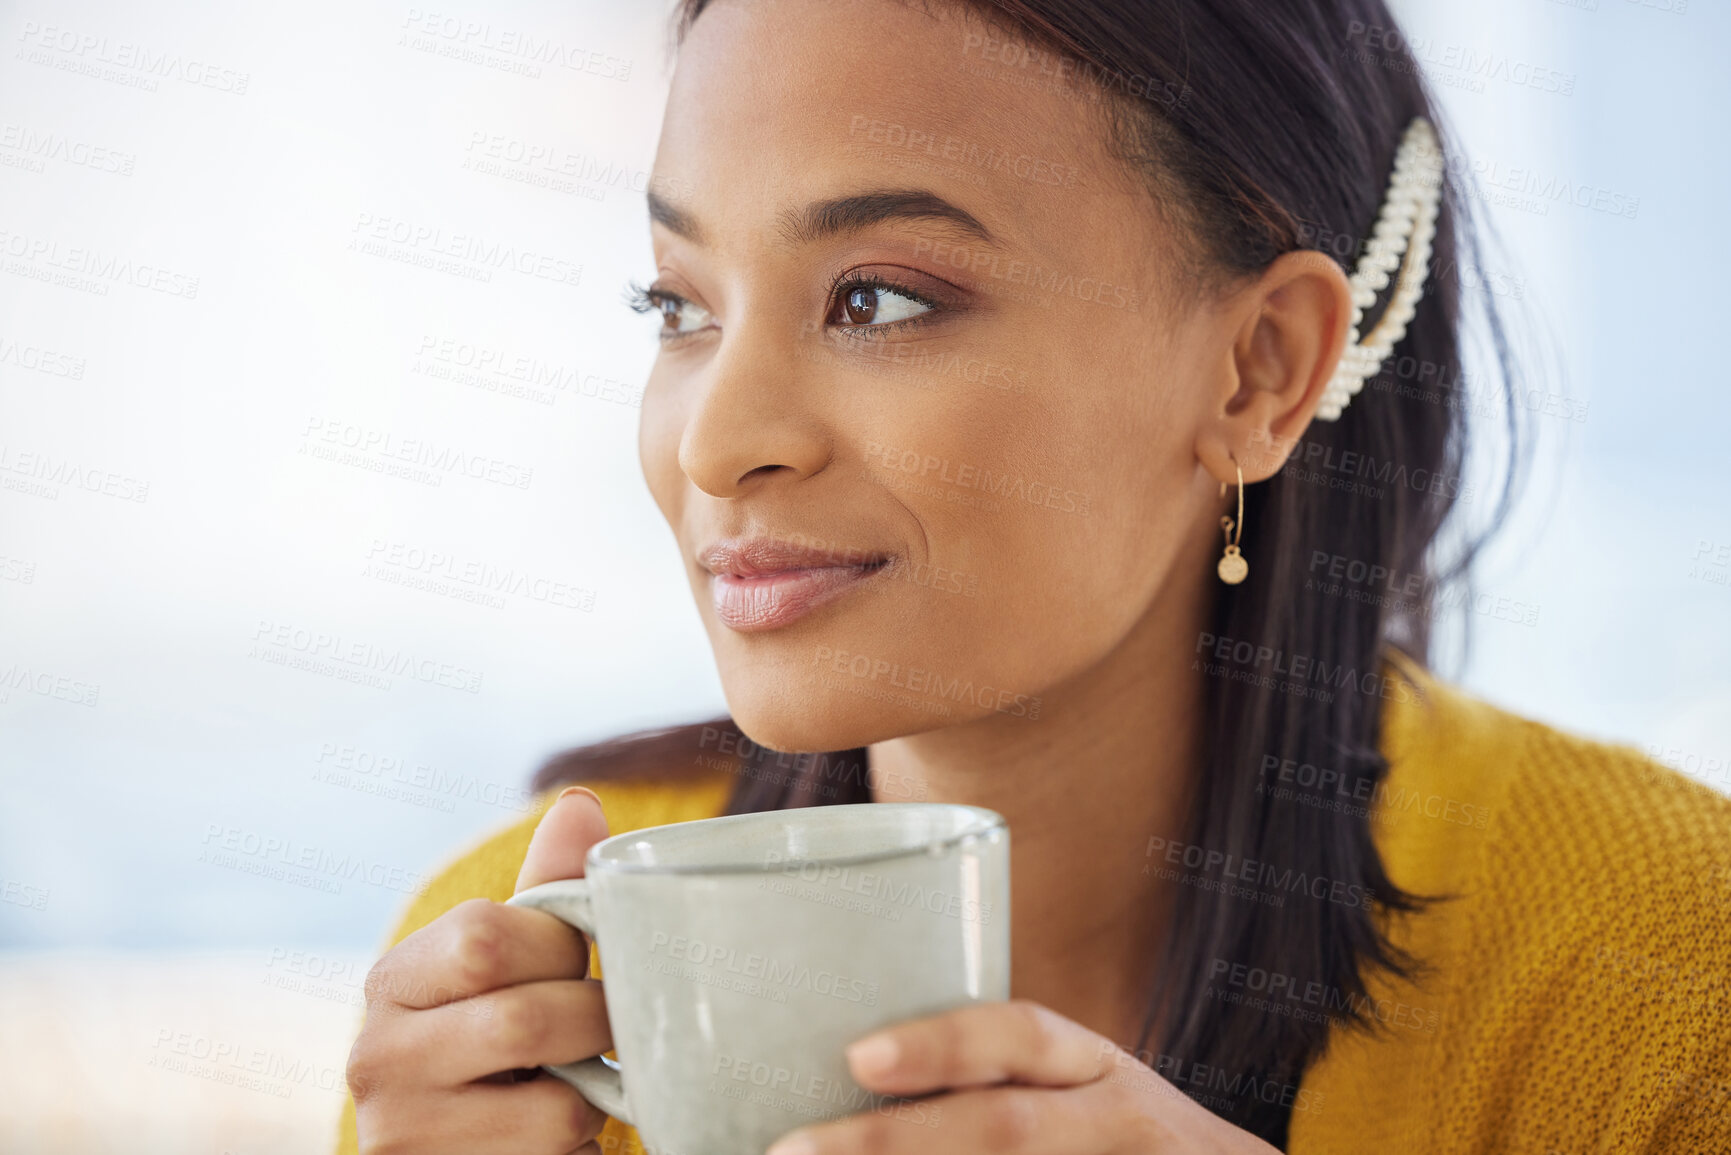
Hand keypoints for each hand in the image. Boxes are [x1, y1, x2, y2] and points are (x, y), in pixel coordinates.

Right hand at [345, 787, 616, 1153]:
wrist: (463, 1151)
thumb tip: (579, 803)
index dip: (558, 948)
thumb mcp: (515, 964)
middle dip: (591, 1021)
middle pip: (524, 1021)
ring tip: (573, 1085)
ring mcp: (401, 1135)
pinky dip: (580, 1148)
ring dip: (591, 1095)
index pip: (484, 936)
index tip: (571, 964)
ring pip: (553, 1106)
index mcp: (394, 981)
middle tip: (602, 1027)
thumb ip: (547, 891)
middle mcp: (376, 1058)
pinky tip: (551, 1137)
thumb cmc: (501, 1045)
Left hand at [762, 998, 1281, 1153]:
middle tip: (792, 1151)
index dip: (943, 1045)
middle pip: (1006, 1128)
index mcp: (1101, 1072)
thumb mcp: (1088, 1097)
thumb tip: (855, 1082)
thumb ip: (1004, 1092)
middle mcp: (1121, 1122)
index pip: (1023, 1037)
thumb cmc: (1124, 1146)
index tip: (858, 1058)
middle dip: (896, 1141)